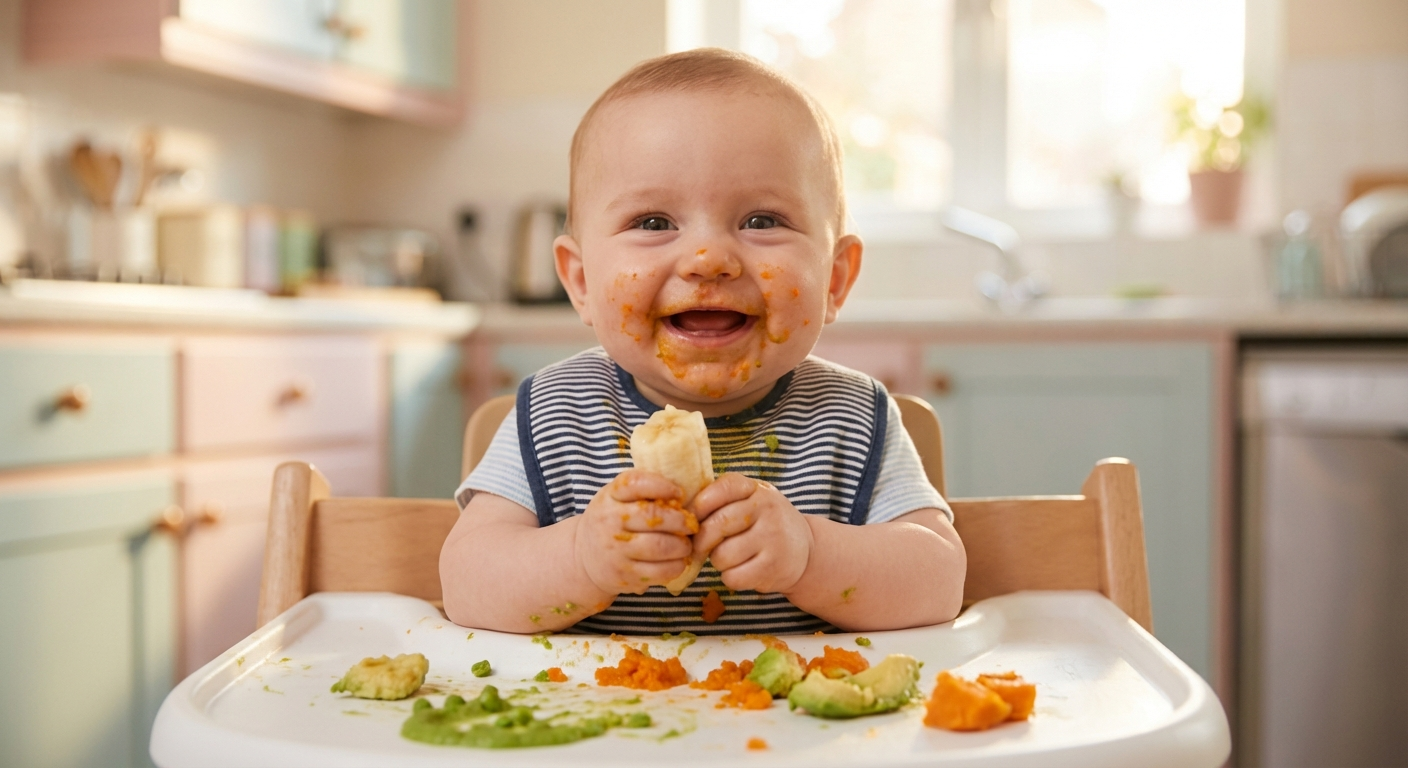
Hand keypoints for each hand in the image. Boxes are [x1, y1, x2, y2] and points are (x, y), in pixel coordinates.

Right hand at [575, 469, 698, 594]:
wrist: (582, 556)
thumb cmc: (611, 521)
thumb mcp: (616, 498)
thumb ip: (643, 492)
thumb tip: (685, 492)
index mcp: (610, 497)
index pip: (635, 483)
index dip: (662, 486)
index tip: (679, 494)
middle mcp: (609, 521)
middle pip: (652, 516)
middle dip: (681, 521)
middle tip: (691, 525)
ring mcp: (615, 550)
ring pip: (659, 546)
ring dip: (682, 546)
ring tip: (686, 545)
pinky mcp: (624, 575)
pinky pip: (659, 572)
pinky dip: (676, 566)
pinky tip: (678, 561)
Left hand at [689, 473, 812, 593]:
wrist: (805, 550)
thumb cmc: (764, 524)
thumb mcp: (750, 501)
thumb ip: (721, 500)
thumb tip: (680, 516)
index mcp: (755, 488)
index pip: (718, 491)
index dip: (698, 508)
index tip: (693, 520)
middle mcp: (767, 509)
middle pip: (716, 525)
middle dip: (701, 541)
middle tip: (700, 547)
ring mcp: (772, 538)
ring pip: (722, 555)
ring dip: (718, 561)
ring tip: (730, 557)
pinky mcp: (773, 567)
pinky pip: (733, 576)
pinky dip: (730, 577)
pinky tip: (742, 570)